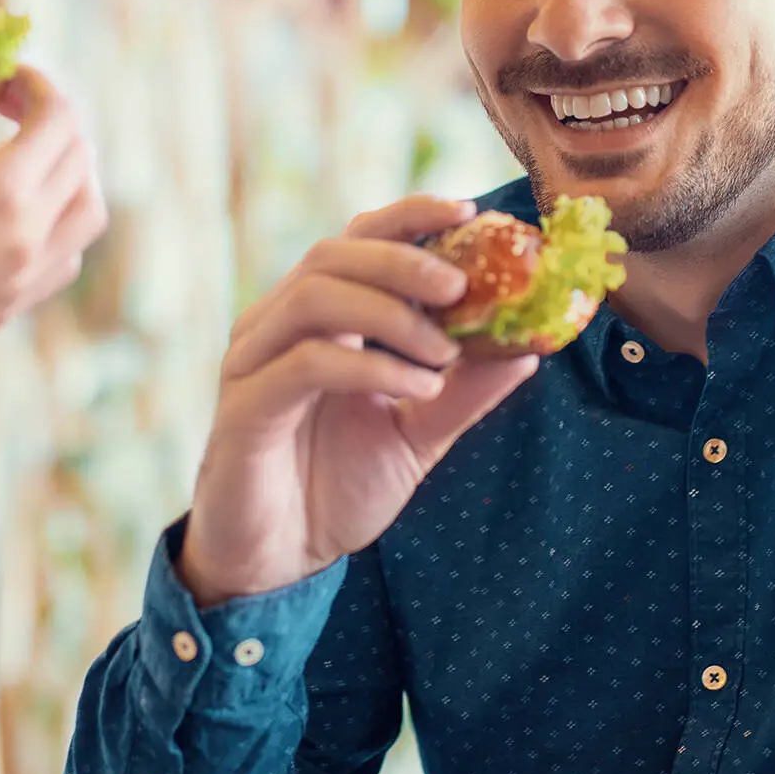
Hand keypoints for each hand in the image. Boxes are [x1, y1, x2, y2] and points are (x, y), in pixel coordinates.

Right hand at [0, 63, 105, 387]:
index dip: (37, 83)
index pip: (58, 117)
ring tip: (23, 151)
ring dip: (68, 169)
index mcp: (0, 191)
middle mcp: (28, 236)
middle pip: (78, 156)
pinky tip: (16, 208)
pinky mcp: (14, 305)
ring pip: (88, 210)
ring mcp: (26, 278)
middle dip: (48, 117)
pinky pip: (67, 253)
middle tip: (5, 103)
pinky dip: (59, 220)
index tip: (3, 76)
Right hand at [179, 197, 538, 604]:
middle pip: (332, 255)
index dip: (407, 218)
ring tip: (445, 352)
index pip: (355, 242)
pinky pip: (305, 363)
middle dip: (402, 260)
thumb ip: (463, 392)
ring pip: (314, 296)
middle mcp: (276, 326)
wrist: (277, 560)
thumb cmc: (335, 488)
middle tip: (462, 285)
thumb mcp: (417, 435)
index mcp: (316, 319)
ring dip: (390, 313)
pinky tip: (417, 389)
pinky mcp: (245, 407)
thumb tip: (529, 348)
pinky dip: (370, 366)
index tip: (469, 213)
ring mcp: (253, 361)